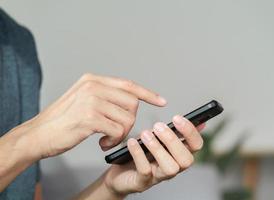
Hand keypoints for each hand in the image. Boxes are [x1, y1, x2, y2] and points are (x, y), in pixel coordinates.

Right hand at [25, 73, 166, 159]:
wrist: (38, 134)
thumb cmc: (62, 121)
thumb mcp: (82, 99)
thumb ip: (104, 96)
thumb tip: (130, 101)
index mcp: (93, 80)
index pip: (128, 84)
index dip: (148, 93)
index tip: (161, 101)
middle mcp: (93, 86)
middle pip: (132, 103)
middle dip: (130, 121)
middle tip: (117, 131)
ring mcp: (91, 100)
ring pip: (127, 118)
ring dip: (121, 133)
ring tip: (107, 138)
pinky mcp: (89, 118)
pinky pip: (118, 131)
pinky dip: (114, 140)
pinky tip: (102, 142)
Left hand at [103, 115, 203, 196]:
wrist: (120, 174)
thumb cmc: (143, 154)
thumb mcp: (160, 140)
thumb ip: (176, 132)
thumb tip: (201, 123)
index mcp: (180, 155)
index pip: (196, 146)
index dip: (190, 132)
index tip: (177, 117)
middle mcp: (174, 167)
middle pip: (186, 160)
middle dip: (173, 140)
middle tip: (158, 126)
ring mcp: (159, 177)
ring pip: (170, 168)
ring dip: (158, 148)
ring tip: (145, 134)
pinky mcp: (143, 182)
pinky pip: (145, 171)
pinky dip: (139, 154)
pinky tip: (132, 142)